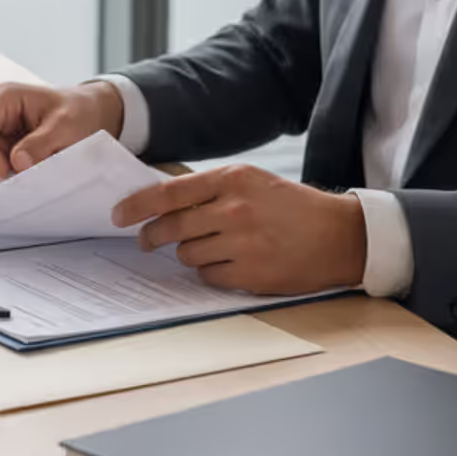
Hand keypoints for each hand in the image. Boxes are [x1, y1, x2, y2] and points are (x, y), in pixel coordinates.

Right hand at [0, 81, 124, 181]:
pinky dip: (8, 173)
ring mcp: (1, 130)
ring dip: (0, 170)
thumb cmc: (79, 111)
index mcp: (7, 97)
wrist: (92, 113)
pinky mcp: (8, 145)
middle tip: (13, 181)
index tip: (1, 174)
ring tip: (24, 176)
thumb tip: (18, 163)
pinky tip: (25, 175)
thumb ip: (40, 144)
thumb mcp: (65, 125)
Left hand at [112, 165, 366, 294]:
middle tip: (146, 241)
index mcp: (233, 179)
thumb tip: (162, 202)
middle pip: (172, 227)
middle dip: (152, 237)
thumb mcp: (252, 182)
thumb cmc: (291, 207)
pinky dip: (211, 272)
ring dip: (189, 253)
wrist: (338, 235)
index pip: (169, 193)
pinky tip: (231, 262)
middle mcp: (234, 210)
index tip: (118, 215)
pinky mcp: (250, 273)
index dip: (137, 206)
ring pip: (187, 253)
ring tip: (212, 247)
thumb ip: (210, 189)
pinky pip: (208, 276)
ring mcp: (242, 243)